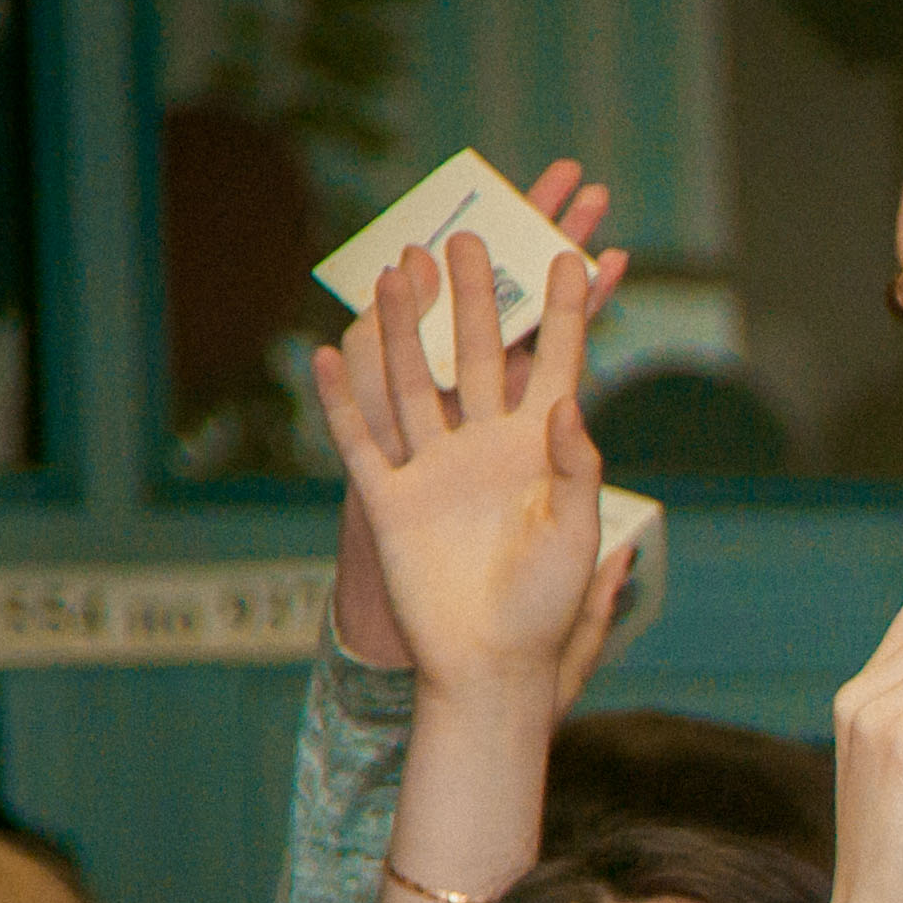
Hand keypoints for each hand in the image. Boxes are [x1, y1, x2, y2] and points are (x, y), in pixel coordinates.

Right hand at [312, 238, 609, 704]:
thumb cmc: (544, 608)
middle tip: (468, 237)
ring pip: (412, 384)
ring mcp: (433, 470)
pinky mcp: (389, 499)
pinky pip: (359, 441)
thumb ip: (575, 468)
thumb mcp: (576, 535)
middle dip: (472, 300)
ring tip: (397, 269)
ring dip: (401, 330)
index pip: (556, 368)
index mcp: (540, 453)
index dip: (564, 316)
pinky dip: (342, 399)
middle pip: (476, 358)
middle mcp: (485, 450)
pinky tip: (327, 353)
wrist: (488, 665)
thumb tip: (568, 406)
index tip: (573, 256)